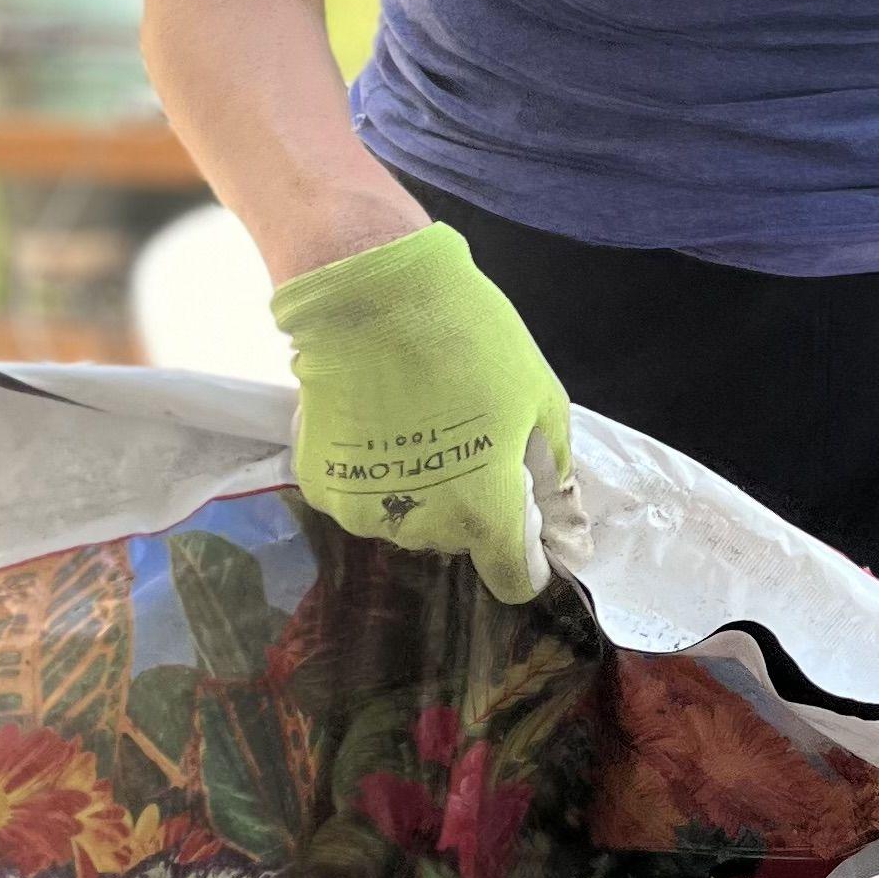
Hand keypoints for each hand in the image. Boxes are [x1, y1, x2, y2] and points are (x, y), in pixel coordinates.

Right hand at [269, 222, 581, 604]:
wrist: (370, 297)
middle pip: (460, 540)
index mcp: (484, 514)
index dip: (527, 557)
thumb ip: (553, 472)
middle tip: (468, 436)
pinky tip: (376, 421)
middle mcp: (422, 529)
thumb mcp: (540, 398)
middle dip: (472, 502)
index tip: (525, 520)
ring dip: (420, 488)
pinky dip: (373, 471)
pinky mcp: (319, 485)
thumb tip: (559, 522)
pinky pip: (362, 494)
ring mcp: (362, 511)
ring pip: (408, 517)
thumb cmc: (471, 342)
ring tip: (418, 422)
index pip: (513, 581)